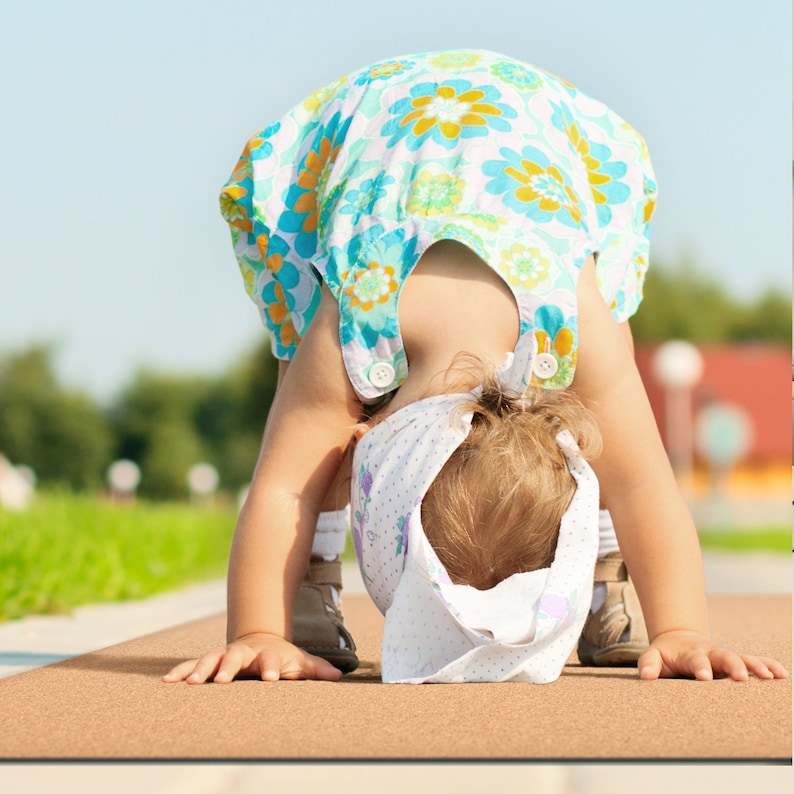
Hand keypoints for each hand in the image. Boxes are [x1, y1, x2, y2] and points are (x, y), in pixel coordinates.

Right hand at [162, 632, 343, 683]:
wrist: (260, 638)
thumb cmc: (282, 657)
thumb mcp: (300, 661)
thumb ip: (317, 670)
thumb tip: (339, 677)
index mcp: (267, 654)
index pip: (271, 661)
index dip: (272, 668)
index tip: (272, 678)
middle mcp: (243, 653)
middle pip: (235, 658)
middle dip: (229, 668)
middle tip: (223, 681)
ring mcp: (225, 655)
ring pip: (210, 659)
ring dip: (200, 670)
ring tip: (191, 684)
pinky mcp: (210, 662)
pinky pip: (191, 665)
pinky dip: (180, 672)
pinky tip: (166, 682)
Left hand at [638, 630, 788, 680]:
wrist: (678, 639)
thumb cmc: (666, 654)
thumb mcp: (653, 656)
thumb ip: (649, 664)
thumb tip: (645, 676)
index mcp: (689, 653)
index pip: (695, 660)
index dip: (700, 667)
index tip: (704, 676)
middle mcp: (710, 652)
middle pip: (723, 656)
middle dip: (732, 666)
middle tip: (741, 677)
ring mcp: (724, 656)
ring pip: (741, 658)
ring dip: (755, 665)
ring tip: (769, 676)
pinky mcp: (735, 660)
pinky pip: (753, 660)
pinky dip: (767, 664)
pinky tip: (781, 673)